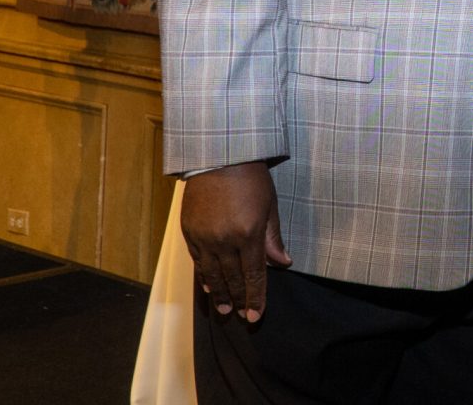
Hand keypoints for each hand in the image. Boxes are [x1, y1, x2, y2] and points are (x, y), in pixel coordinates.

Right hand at [181, 161, 292, 322]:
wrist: (219, 156)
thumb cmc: (251, 178)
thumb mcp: (269, 206)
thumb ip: (273, 238)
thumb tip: (283, 264)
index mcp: (248, 234)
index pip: (253, 275)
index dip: (256, 297)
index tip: (256, 316)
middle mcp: (224, 240)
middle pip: (232, 278)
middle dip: (239, 300)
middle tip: (242, 316)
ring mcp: (204, 237)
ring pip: (212, 274)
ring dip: (220, 294)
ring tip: (225, 310)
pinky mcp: (189, 231)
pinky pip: (197, 261)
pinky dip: (204, 276)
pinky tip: (209, 286)